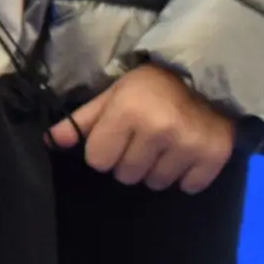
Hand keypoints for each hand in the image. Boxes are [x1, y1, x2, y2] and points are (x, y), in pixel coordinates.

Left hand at [50, 65, 238, 193]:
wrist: (208, 76)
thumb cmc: (153, 85)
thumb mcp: (114, 94)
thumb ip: (82, 120)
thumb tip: (49, 141)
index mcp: (127, 112)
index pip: (98, 160)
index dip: (104, 150)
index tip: (117, 137)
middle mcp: (158, 130)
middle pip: (126, 175)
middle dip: (130, 160)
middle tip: (143, 139)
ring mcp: (188, 145)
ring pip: (156, 183)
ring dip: (157, 169)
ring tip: (165, 145)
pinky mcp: (214, 156)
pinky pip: (188, 186)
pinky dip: (185, 175)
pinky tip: (185, 153)